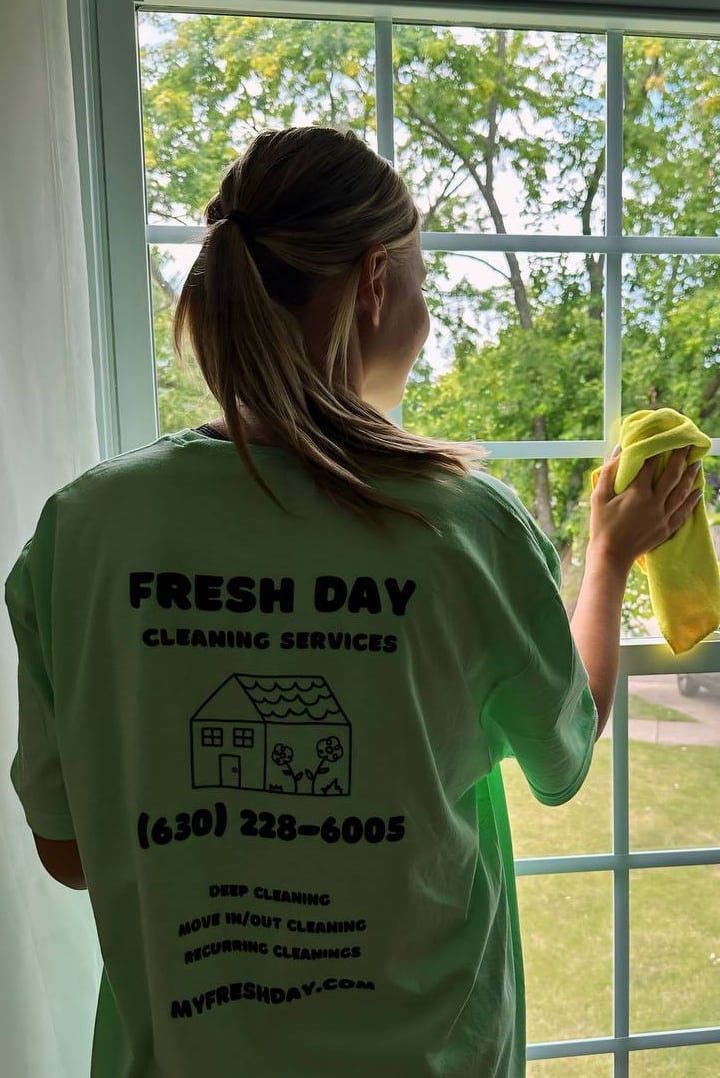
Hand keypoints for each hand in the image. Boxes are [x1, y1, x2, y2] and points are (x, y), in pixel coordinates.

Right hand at [589, 446, 702, 574]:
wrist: (611, 556)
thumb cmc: (601, 526)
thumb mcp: (599, 497)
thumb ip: (608, 472)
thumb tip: (618, 451)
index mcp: (637, 493)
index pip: (650, 465)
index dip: (656, 451)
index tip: (661, 440)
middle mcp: (655, 503)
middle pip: (672, 475)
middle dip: (680, 458)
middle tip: (687, 446)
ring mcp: (663, 517)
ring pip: (682, 492)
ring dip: (690, 477)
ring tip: (696, 464)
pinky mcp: (666, 529)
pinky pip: (684, 511)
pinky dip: (692, 500)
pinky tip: (697, 492)